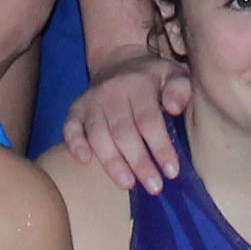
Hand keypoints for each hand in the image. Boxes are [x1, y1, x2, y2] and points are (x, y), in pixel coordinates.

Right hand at [61, 50, 189, 191]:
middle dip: (139, 162)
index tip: (171, 172)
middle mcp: (112, 92)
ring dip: (112, 162)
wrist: (119, 62)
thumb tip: (173, 108)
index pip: (149, 120)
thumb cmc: (153, 78)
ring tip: (127, 184)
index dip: (160, 147)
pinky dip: (75, 143)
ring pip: (98, 134)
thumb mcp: (174, 74)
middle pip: (124, 132)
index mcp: (139, 84)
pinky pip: (70, 127)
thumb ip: (180, 89)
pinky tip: (84, 160)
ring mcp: (91, 101)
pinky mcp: (76, 109)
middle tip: (154, 187)